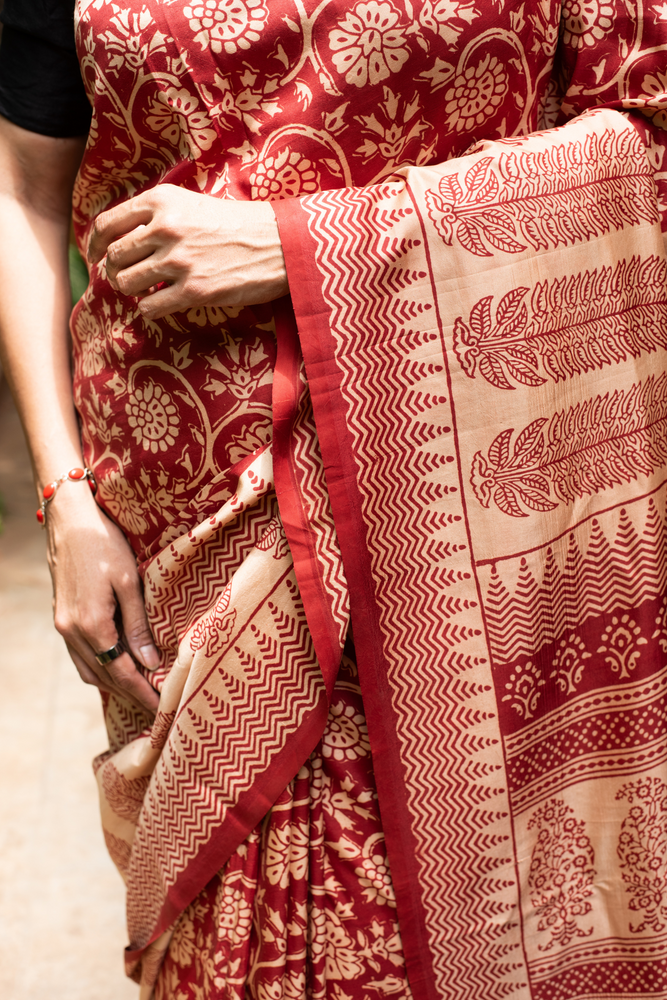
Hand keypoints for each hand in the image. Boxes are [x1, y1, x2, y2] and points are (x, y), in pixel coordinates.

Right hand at [47, 485, 159, 712]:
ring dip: (114, 685)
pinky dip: (100, 669)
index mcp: (92, 625)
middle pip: (105, 678)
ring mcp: (63, 627)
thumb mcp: (129, 582)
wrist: (68, 521)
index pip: (122, 673)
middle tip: (157, 708)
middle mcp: (72, 632)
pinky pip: (80, 656)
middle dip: (131, 695)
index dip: (143, 694)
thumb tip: (149, 664)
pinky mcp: (62, 619)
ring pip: (89, 670)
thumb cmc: (104, 544)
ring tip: (141, 692)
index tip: (162, 708)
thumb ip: (138, 626)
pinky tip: (117, 669)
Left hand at [88, 184, 287, 319]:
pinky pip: (149, 306)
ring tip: (146, 290)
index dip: (95, 245)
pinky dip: (150, 308)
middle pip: (114, 257)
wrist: (279, 244)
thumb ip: (155, 215)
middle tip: (128, 277)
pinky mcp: (194, 290)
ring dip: (131, 291)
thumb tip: (118, 240)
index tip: (96, 256)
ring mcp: (179, 260)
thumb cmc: (237, 224)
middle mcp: (165, 228)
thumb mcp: (191, 204)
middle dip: (116, 271)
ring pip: (126, 283)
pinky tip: (162, 303)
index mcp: (162, 201)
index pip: (107, 225)